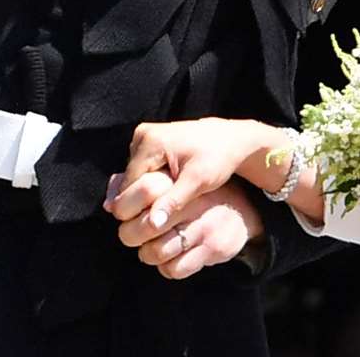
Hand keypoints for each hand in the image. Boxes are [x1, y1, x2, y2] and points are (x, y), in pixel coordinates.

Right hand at [104, 118, 264, 224]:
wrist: (231, 139)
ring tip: (168, 200)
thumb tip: (153, 224)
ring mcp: (143, 136)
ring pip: (134, 177)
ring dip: (146, 192)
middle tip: (163, 213)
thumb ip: (174, 201)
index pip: (129, 185)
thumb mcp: (198, 181)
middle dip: (143, 199)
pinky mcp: (148, 141)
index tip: (155, 222)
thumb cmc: (219, 159)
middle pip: (129, 181)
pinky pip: (141, 170)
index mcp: (150, 141)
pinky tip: (166, 191)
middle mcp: (142, 135)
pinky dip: (150, 183)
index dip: (139, 207)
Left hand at [115, 177, 265, 279]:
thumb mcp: (173, 181)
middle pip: (146, 226)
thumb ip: (140, 185)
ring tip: (150, 247)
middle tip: (132, 234)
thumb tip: (109, 203)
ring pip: (157, 251)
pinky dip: (165, 267)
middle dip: (130, 234)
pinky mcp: (213, 249)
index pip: (145, 190)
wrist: (242, 211)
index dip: (125, 206)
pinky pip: (174, 269)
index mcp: (182, 181)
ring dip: (147, 253)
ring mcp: (204, 227)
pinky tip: (169, 258)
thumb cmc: (195, 196)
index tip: (124, 213)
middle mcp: (194, 202)